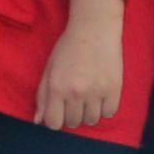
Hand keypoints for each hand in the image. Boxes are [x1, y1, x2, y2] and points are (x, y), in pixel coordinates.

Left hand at [33, 0, 129, 133]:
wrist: (94, 30)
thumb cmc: (68, 49)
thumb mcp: (49, 69)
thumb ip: (42, 96)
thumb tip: (38, 121)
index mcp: (56, 87)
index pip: (54, 123)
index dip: (55, 120)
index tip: (59, 111)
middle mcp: (76, 93)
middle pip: (73, 123)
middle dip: (71, 115)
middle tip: (74, 100)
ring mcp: (96, 92)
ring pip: (91, 121)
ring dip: (88, 113)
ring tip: (87, 98)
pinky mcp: (114, 89)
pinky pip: (109, 114)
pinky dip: (104, 109)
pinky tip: (100, 96)